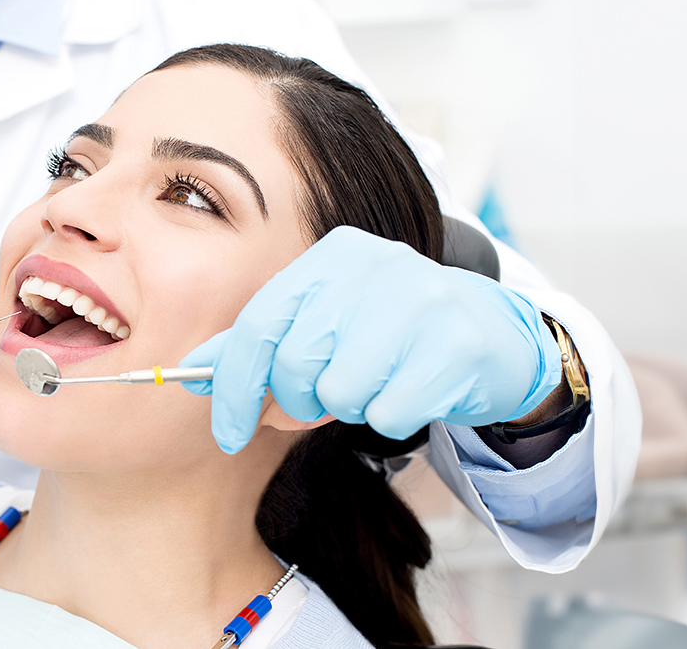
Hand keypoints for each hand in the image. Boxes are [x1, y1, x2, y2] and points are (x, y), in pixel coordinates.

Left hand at [181, 226, 560, 451]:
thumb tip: (192, 372)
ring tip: (379, 383)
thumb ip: (262, 342)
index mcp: (333, 255)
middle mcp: (374, 266)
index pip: (258, 325)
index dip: (233, 387)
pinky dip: (393, 416)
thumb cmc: (392, 334)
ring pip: (341, 392)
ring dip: (352, 408)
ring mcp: (420, 303)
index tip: (226, 432)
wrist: (494, 335)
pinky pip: (389, 412)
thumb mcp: (325, 321)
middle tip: (322, 403)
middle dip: (298, 403)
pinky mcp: (457, 346)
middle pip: (295, 364)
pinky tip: (415, 389)